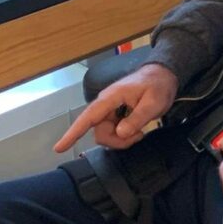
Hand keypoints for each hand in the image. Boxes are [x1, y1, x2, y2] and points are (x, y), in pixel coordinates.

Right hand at [54, 63, 178, 153]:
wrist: (162, 76)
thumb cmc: (158, 85)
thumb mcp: (154, 103)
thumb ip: (137, 118)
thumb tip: (120, 133)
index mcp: (111, 97)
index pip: (88, 117)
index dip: (73, 133)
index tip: (59, 147)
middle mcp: (105, 104)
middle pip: (99, 132)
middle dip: (117, 141)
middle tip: (139, 135)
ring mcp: (109, 110)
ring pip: (106, 135)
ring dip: (121, 140)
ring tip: (140, 131)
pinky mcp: (114, 115)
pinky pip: (112, 132)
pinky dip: (123, 137)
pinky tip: (136, 130)